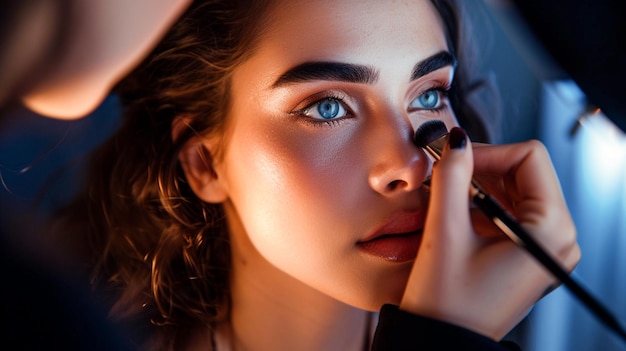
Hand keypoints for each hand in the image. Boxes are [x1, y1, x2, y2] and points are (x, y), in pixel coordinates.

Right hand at [399, 127, 579, 339]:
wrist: (442, 343)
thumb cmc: (448, 304)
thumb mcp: (445, 232)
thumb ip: (450, 177)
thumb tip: (456, 142)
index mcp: (550, 231)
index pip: (529, 157)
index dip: (488, 151)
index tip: (454, 158)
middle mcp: (558, 239)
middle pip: (526, 172)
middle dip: (483, 168)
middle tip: (446, 172)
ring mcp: (545, 248)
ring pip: (517, 191)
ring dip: (480, 186)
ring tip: (447, 195)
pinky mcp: (528, 255)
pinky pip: (511, 213)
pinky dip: (483, 206)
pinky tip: (457, 214)